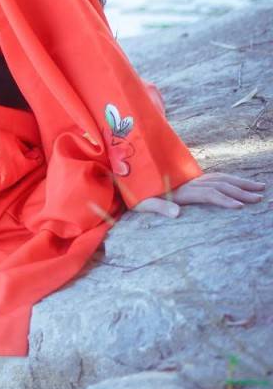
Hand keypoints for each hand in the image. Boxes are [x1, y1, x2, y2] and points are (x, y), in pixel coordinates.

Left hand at [131, 170, 265, 217]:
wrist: (128, 174)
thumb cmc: (135, 194)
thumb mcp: (142, 202)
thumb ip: (159, 207)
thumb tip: (177, 213)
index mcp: (180, 189)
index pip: (208, 193)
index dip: (224, 199)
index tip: (240, 206)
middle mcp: (189, 182)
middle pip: (220, 184)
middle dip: (241, 190)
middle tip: (260, 196)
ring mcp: (192, 180)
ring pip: (221, 178)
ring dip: (240, 183)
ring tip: (259, 188)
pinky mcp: (192, 180)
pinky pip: (216, 178)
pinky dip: (231, 180)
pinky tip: (240, 185)